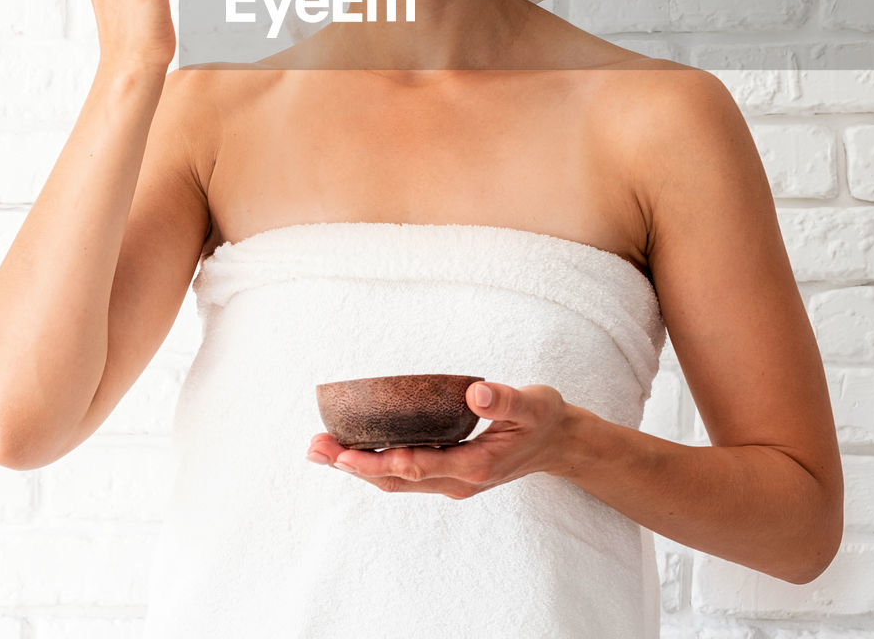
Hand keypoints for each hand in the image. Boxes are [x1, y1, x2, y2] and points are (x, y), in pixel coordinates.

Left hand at [305, 381, 569, 498]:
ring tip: (318, 449)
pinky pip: (403, 472)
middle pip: (397, 479)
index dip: (385, 462)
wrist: (558, 444)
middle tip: (315, 447)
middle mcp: (456, 481)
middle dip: (354, 465)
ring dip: (356, 466)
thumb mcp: (534, 404)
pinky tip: (350, 449)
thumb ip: (506, 400)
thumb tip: (477, 392)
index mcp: (475, 466)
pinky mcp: (446, 472)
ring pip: (395, 480)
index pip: (421, 466)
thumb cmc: (544, 419)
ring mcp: (450, 480)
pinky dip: (374, 463)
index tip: (350, 455)